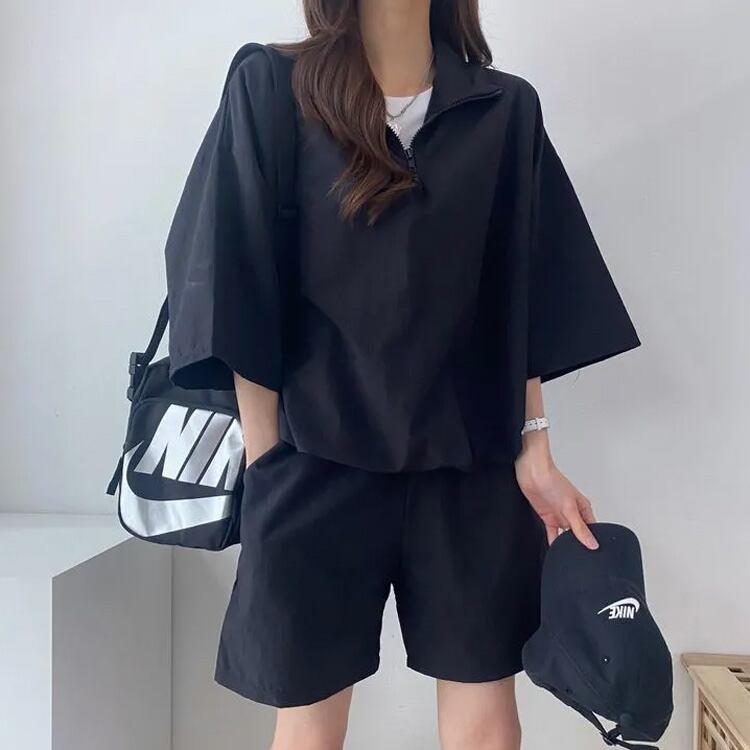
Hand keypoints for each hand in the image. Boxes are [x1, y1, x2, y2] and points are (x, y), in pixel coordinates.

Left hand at [515, 433, 598, 549]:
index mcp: (583, 508)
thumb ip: (579, 527)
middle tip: (581, 559)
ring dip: (565, 543)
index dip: (594, 540)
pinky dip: (552, 541)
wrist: (531, 472)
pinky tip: (554, 550)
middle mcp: (572, 512)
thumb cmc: (553, 480)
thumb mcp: (570, 507)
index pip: (592, 529)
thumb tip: (592, 543)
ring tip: (568, 557)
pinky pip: (551, 532)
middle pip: (578, 533)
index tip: (596, 554)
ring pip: (565, 534)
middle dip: (579, 544)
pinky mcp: (546, 516)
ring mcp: (559, 514)